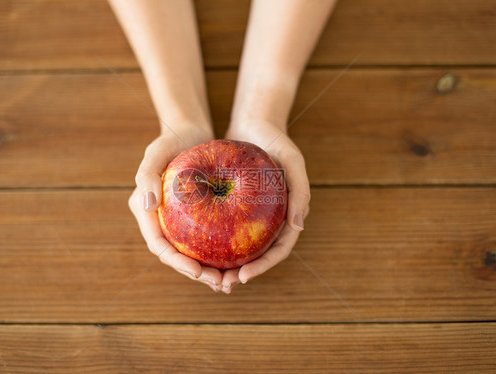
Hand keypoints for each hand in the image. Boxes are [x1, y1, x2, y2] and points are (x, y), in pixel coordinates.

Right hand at [128, 125, 224, 290]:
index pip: (159, 245)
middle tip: (220, 284)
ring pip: (193, 252)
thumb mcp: (156, 151)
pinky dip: (219, 252)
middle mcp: (160, 220)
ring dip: (209, 269)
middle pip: (177, 255)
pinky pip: (206, 238)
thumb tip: (147, 205)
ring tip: (230, 281)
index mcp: (146, 211)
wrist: (189, 131)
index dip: (177, 262)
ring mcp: (178, 220)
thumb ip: (147, 175)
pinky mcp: (195, 217)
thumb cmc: (172, 138)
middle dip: (197, 273)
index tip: (198, 272)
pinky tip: (239, 261)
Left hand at [220, 120, 310, 293]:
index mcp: (287, 216)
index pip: (278, 250)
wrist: (254, 121)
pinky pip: (222, 227)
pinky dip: (212, 241)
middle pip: (257, 255)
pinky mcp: (234, 206)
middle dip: (240, 273)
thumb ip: (300, 191)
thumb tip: (299, 227)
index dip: (262, 267)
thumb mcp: (293, 160)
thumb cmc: (276, 139)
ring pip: (238, 247)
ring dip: (224, 264)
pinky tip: (194, 249)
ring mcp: (251, 214)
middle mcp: (269, 220)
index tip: (242, 277)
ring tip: (205, 275)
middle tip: (219, 284)